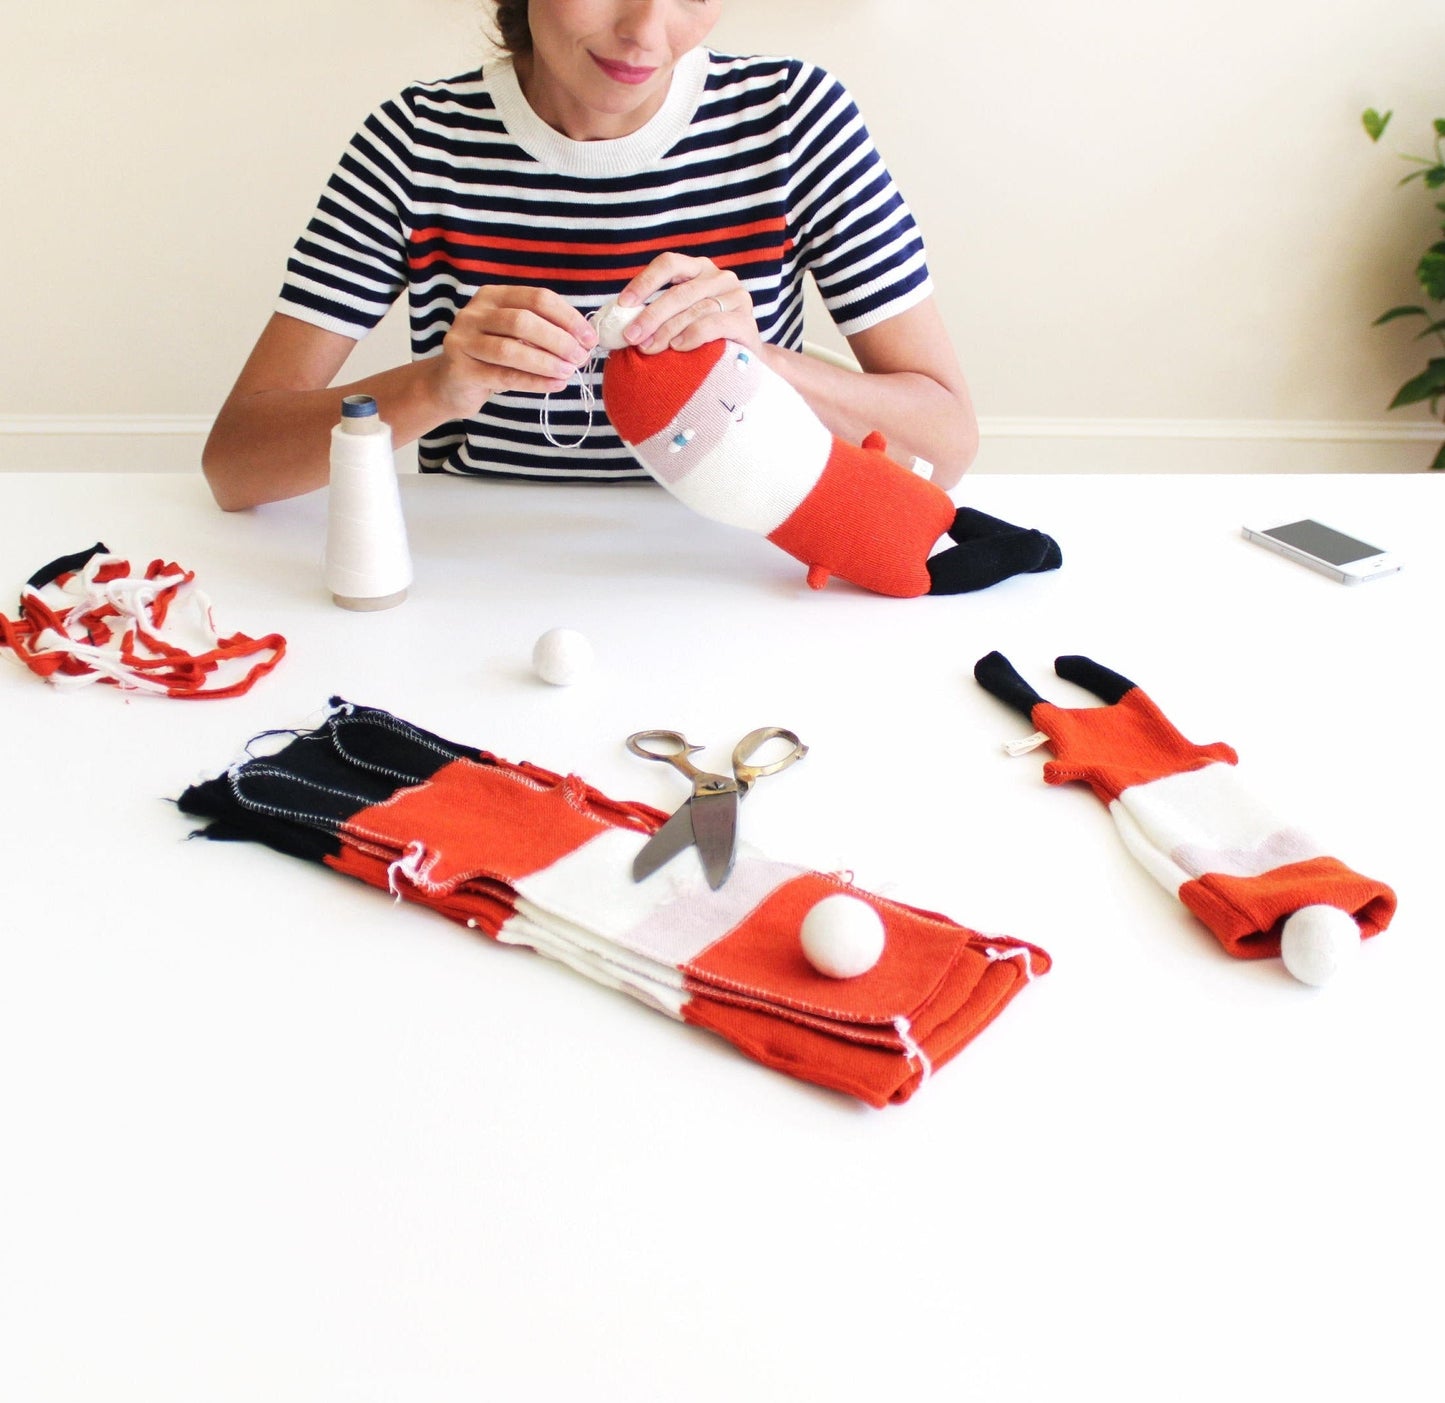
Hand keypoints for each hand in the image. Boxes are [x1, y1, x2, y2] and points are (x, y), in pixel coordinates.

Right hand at [434, 285, 596, 412]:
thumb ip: (543, 331)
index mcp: (493, 296)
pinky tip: (555, 385)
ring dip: (546, 361)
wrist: (451, 384)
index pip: (537, 298)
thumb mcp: (514, 336)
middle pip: (523, 321)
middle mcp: (475, 313)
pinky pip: (504, 376)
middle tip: (580, 357)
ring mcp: (464, 340)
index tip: (589, 338)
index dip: (567, 317)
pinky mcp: (460, 369)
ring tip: (569, 371)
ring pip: (510, 349)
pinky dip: (534, 382)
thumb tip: (585, 340)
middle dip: (558, 339)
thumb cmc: (492, 357)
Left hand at [616, 253, 759, 354]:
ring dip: (667, 330)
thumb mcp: (681, 319)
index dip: (644, 282)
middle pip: (678, 291)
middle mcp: (718, 277)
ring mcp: (736, 297)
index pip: (668, 264)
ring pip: (694, 310)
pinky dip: (693, 335)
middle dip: (650, 315)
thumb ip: (658, 314)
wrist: (747, 363)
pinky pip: (714, 324)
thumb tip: (619, 323)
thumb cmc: (706, 341)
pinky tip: (678, 347)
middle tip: (631, 336)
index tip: (623, 304)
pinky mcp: (745, 321)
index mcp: (698, 270)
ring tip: (649, 348)